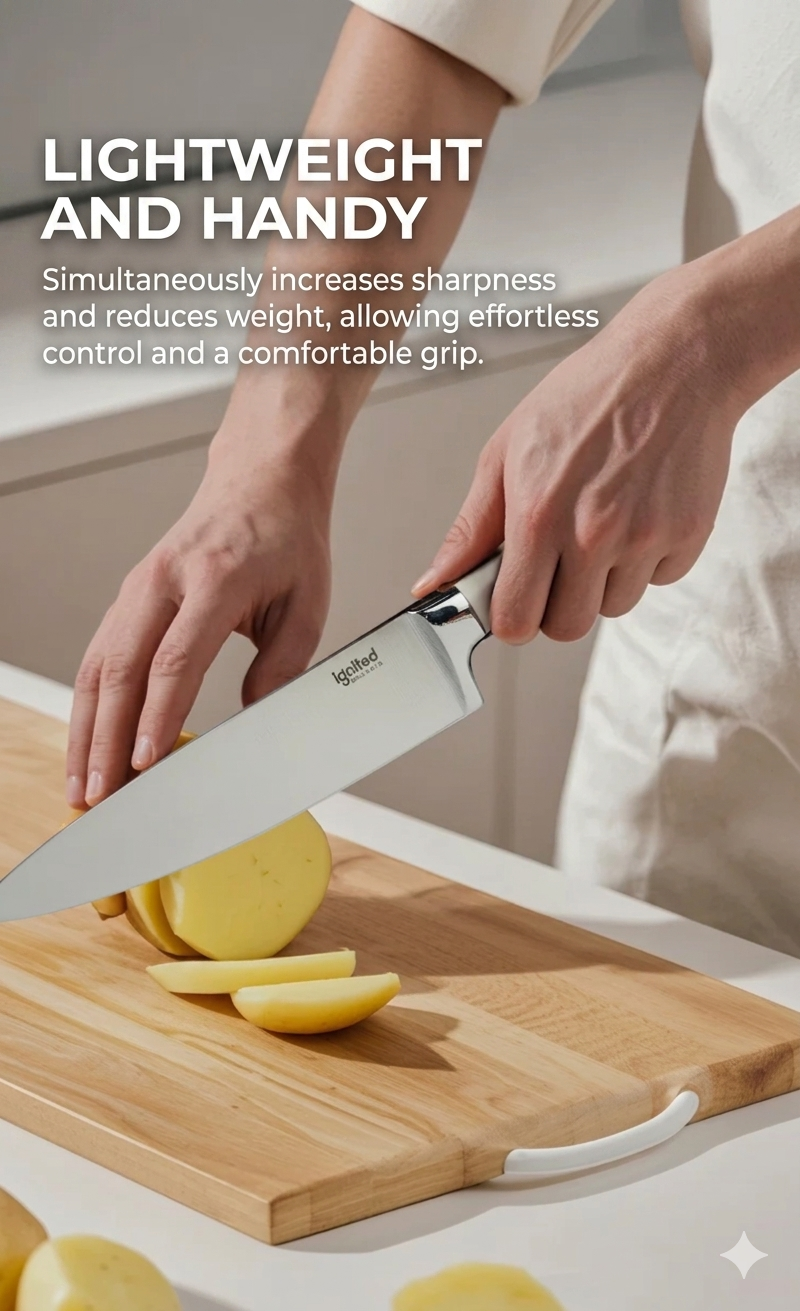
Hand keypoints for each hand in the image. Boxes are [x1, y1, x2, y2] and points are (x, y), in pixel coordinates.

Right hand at [66, 451, 331, 808]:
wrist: (260, 481)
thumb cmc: (286, 539)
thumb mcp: (308, 602)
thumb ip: (284, 664)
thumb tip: (254, 719)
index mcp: (215, 577)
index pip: (175, 658)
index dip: (156, 715)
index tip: (143, 763)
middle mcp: (163, 579)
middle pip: (121, 669)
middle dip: (104, 740)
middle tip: (98, 795)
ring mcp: (137, 587)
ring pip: (96, 666)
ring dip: (84, 731)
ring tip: (80, 785)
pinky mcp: (127, 597)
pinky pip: (97, 656)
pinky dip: (87, 706)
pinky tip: (85, 743)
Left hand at [413, 265, 746, 640]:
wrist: (673, 361)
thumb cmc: (587, 396)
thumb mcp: (506, 452)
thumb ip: (470, 529)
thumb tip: (433, 584)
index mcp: (538, 515)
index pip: (514, 620)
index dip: (511, 616)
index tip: (514, 597)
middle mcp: (592, 534)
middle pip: (567, 627)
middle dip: (556, 604)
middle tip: (558, 561)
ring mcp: (645, 538)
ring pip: (614, 608)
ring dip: (604, 581)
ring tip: (602, 522)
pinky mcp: (688, 535)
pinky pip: (659, 581)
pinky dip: (647, 560)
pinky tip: (639, 511)